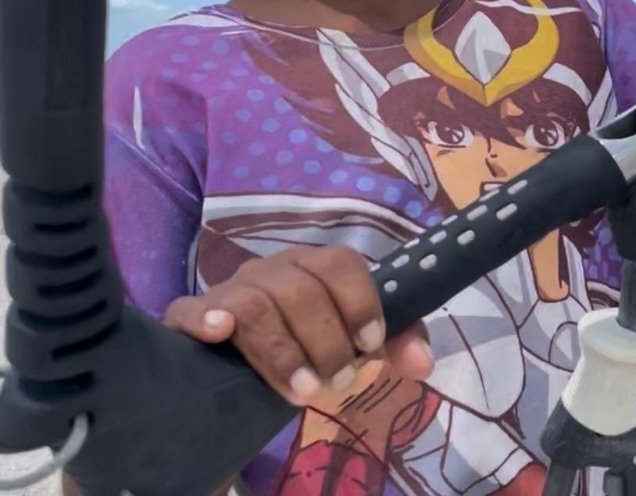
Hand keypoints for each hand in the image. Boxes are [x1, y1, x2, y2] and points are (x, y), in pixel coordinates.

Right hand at [163, 245, 433, 405]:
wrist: (237, 369)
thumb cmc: (304, 346)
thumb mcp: (350, 343)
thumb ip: (394, 343)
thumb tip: (424, 361)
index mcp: (312, 267)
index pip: (340, 262)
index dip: (359, 301)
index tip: (369, 346)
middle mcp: (271, 271)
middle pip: (301, 287)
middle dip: (325, 340)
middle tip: (337, 385)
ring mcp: (229, 292)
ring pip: (256, 303)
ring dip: (283, 351)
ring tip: (302, 394)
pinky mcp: (190, 318)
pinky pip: (191, 308)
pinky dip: (205, 317)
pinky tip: (220, 333)